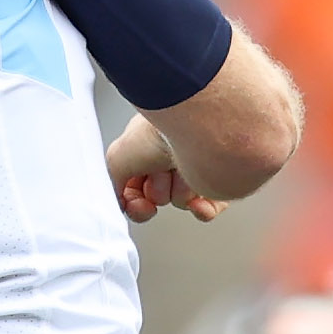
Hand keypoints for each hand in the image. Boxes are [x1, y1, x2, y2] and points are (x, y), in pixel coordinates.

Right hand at [106, 112, 225, 222]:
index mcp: (145, 148)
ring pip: (182, 201)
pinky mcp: (219, 178)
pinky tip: (198, 202)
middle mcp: (170, 156)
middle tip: (160, 172)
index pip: (134, 188)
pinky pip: (210, 207)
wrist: (196, 125)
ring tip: (182, 170)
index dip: (134, 201)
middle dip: (158, 191)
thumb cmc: (158, 131)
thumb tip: (119, 202)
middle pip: (158, 196)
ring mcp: (195, 167)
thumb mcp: (117, 158)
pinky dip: (203, 209)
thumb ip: (113, 186)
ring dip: (180, 192)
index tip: (138, 203)